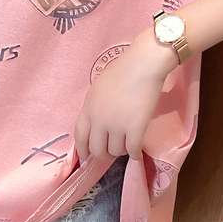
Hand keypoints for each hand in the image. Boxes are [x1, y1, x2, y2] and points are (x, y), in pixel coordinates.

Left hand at [73, 28, 177, 162]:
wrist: (143, 65)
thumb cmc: (122, 71)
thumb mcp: (98, 88)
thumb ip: (94, 107)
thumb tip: (96, 125)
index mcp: (88, 108)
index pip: (79, 137)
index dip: (82, 150)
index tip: (86, 156)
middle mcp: (99, 120)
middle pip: (97, 150)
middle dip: (104, 154)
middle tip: (111, 152)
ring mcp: (117, 125)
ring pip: (116, 152)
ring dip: (121, 151)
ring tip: (127, 144)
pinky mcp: (136, 129)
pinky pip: (133, 150)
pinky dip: (135, 154)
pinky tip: (137, 152)